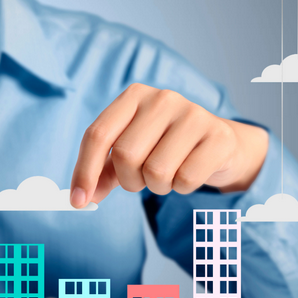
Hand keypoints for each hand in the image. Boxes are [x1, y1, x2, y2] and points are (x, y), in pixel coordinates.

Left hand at [69, 83, 268, 207]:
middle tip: (142, 179)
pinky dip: (182, 187)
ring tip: (169, 173)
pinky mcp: (218, 136)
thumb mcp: (131, 154)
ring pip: (156, 171)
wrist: (219, 143)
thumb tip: (82, 198)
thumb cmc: (165, 147)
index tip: (79, 201)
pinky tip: (190, 172)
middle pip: (126, 156)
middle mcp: (162, 98)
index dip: (84, 171)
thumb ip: (103, 173)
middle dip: (129, 180)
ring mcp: (193, 114)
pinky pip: (185, 179)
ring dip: (158, 186)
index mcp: (133, 97)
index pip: (97, 135)